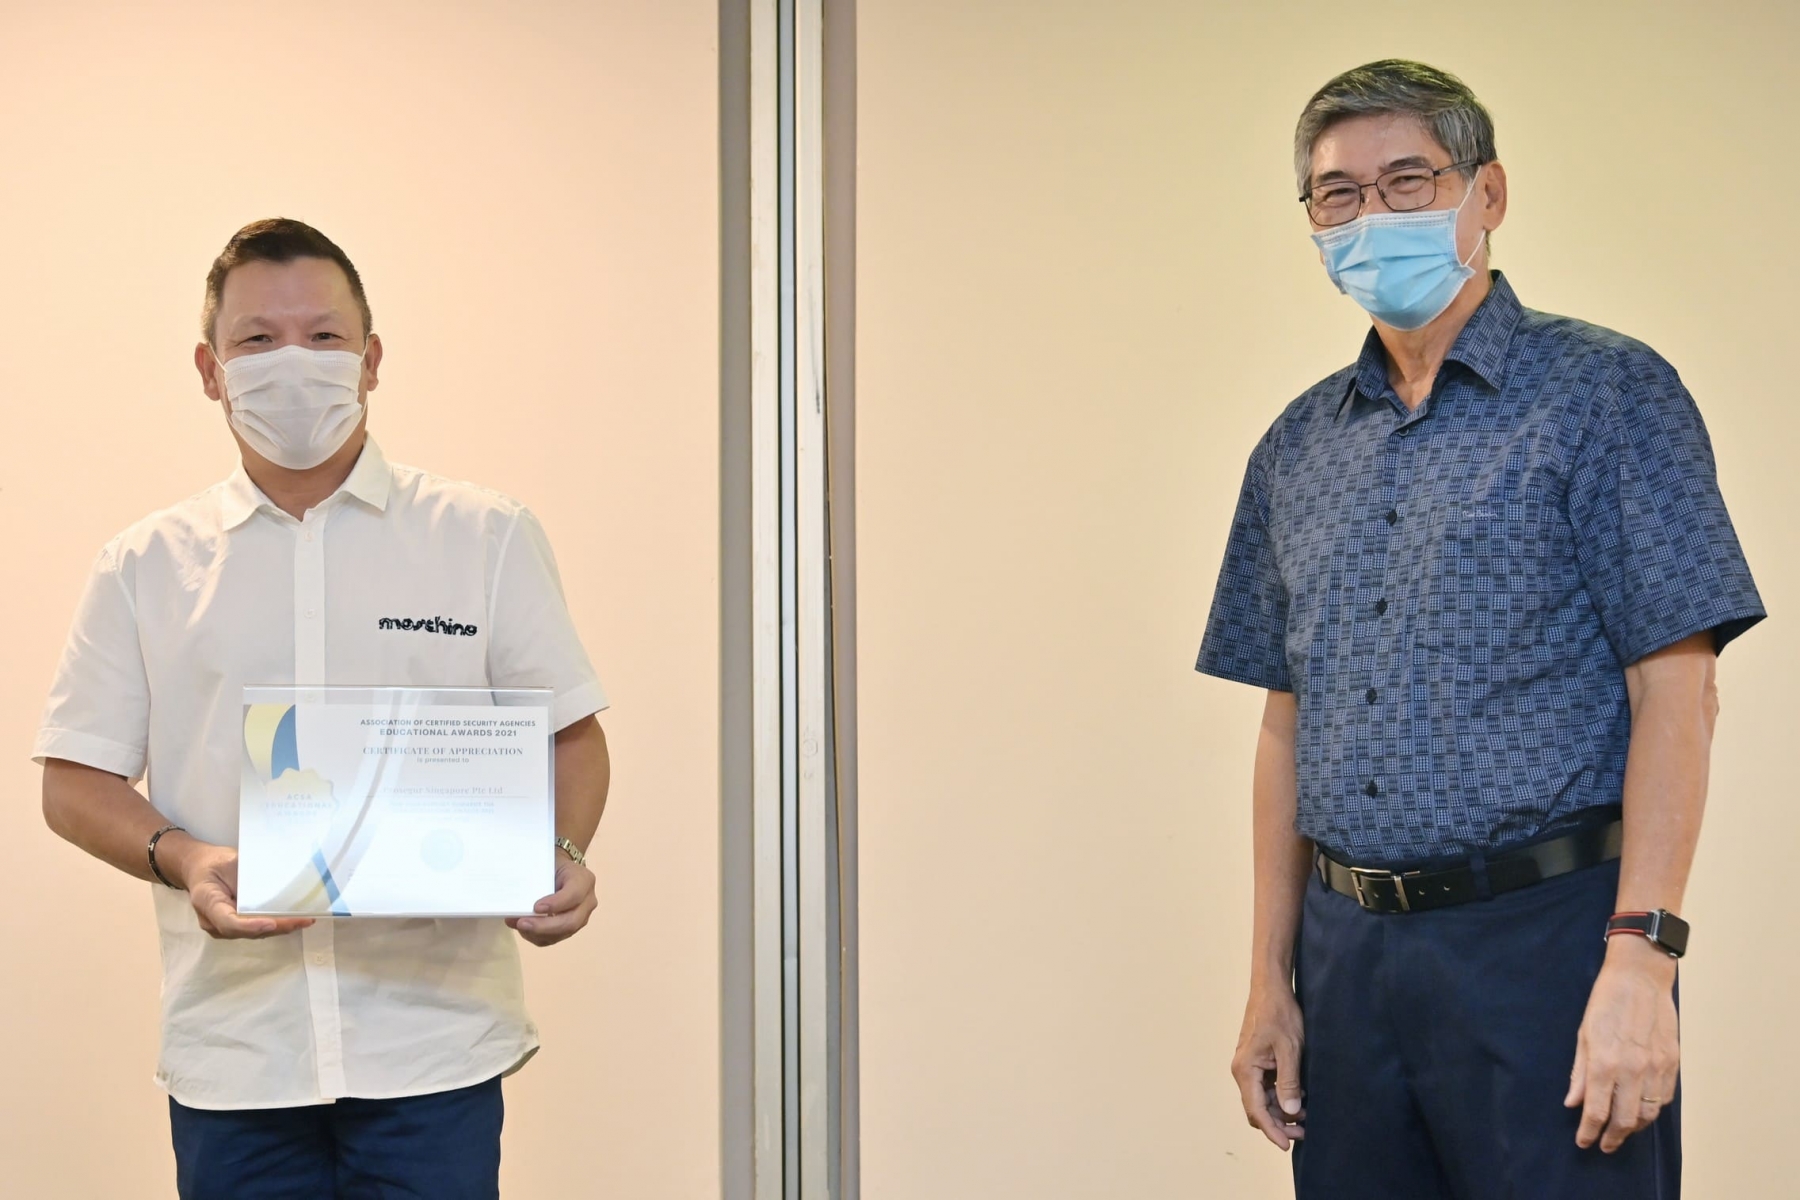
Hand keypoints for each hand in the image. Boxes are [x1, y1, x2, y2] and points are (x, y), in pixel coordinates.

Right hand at [164, 835, 315, 939]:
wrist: (199, 868)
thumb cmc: (214, 863)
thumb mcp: (228, 861)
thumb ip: (246, 874)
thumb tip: (274, 879)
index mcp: (207, 902)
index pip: (228, 921)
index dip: (250, 925)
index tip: (271, 923)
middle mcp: (214, 921)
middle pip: (245, 931)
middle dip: (275, 928)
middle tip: (302, 920)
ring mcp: (223, 927)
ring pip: (253, 933)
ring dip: (280, 929)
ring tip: (305, 921)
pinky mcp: (235, 925)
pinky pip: (255, 929)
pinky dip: (275, 926)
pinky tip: (295, 921)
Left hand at [508, 856, 596, 946]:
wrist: (560, 871)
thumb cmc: (552, 865)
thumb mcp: (547, 864)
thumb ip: (537, 879)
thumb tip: (517, 902)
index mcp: (584, 880)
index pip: (574, 895)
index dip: (556, 904)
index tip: (536, 907)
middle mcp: (587, 902)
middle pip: (571, 921)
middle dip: (544, 926)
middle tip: (522, 923)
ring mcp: (581, 918)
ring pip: (562, 934)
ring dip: (537, 934)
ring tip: (519, 926)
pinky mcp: (570, 929)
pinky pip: (554, 939)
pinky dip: (537, 936)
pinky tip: (524, 930)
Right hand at [1232, 981, 1306, 1149]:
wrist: (1272, 989)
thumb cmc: (1279, 1014)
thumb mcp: (1290, 1049)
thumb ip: (1289, 1082)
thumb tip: (1289, 1112)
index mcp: (1245, 1069)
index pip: (1255, 1110)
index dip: (1271, 1130)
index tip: (1286, 1146)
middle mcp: (1242, 1071)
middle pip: (1256, 1109)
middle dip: (1278, 1124)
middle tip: (1303, 1132)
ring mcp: (1248, 1067)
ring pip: (1261, 1100)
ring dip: (1280, 1112)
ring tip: (1305, 1117)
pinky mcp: (1257, 1063)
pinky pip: (1265, 1089)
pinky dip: (1280, 1097)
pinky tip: (1299, 1097)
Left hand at [1565, 936, 1679, 1152]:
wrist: (1640, 978)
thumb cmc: (1606, 1002)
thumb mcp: (1583, 1035)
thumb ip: (1579, 1072)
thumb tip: (1572, 1103)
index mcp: (1604, 1062)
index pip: (1596, 1110)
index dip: (1589, 1131)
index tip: (1583, 1142)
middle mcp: (1632, 1070)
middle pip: (1625, 1120)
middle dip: (1612, 1137)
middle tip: (1604, 1144)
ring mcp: (1656, 1068)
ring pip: (1648, 1114)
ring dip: (1634, 1129)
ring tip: (1621, 1131)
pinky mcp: (1673, 1063)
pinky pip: (1664, 1099)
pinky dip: (1652, 1111)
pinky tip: (1641, 1111)